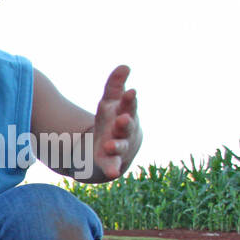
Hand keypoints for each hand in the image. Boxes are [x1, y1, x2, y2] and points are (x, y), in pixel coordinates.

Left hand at [92, 65, 138, 180]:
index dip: (129, 100)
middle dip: (125, 123)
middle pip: (126, 127)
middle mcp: (125, 132)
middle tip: (122, 119)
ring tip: (109, 145)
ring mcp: (119, 148)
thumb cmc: (111, 120)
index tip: (130, 92)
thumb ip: (114, 85)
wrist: (112, 148)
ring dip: (116, 145)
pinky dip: (112, 169)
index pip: (128, 106)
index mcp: (125, 114)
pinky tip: (111, 174)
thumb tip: (124, 65)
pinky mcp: (110, 162)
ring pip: (119, 147)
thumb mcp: (110, 102)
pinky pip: (112, 166)